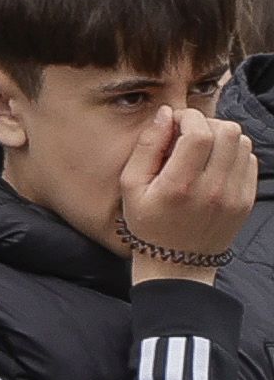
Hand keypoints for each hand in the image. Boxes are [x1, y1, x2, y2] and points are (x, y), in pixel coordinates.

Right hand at [118, 103, 258, 281]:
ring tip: (203, 151)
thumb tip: (166, 114)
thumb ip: (146, 147)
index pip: (199, 133)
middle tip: (190, 136)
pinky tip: (214, 166)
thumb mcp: (131, 188)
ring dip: (222, 138)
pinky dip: (233, 155)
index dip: (189, 118)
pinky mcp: (246, 199)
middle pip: (227, 132)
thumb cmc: (148, 224)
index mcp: (179, 186)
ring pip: (242, 142)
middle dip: (208, 124)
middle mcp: (212, 189)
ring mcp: (233, 195)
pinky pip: (249, 160)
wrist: (177, 265)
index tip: (176, 123)